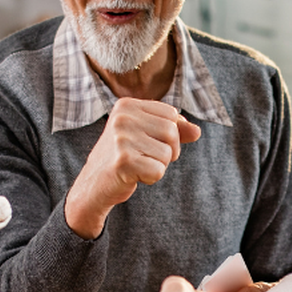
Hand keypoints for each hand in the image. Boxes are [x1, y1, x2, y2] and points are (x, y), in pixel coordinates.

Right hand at [65, 99, 202, 238]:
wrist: (93, 185)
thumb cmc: (123, 158)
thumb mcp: (146, 136)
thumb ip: (173, 131)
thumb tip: (197, 131)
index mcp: (126, 105)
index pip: (171, 114)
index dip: (170, 134)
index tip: (149, 143)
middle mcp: (122, 118)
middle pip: (172, 132)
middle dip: (167, 151)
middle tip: (145, 158)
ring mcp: (121, 138)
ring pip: (168, 153)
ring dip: (158, 165)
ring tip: (137, 166)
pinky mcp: (123, 161)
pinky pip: (159, 171)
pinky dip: (151, 178)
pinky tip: (134, 176)